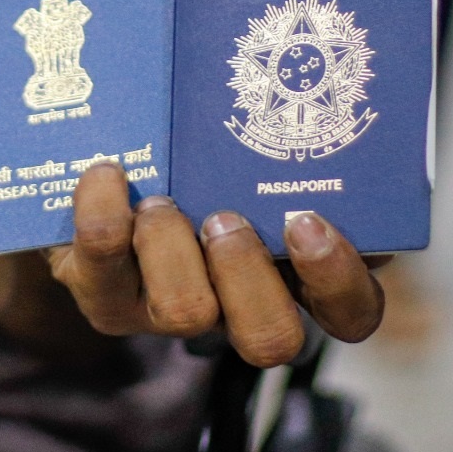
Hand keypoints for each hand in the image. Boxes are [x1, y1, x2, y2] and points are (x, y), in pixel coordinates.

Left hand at [47, 162, 388, 366]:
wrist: (103, 173)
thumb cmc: (199, 159)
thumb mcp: (247, 157)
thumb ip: (289, 149)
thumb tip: (312, 112)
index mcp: (293, 274)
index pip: (349, 312)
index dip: (337, 280)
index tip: (308, 221)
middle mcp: (235, 308)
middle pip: (271, 339)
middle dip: (250, 275)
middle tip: (224, 217)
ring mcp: (166, 313)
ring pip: (186, 314)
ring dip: (173, 246)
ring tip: (158, 201)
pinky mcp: (104, 296)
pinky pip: (103, 271)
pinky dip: (102, 215)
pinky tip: (108, 174)